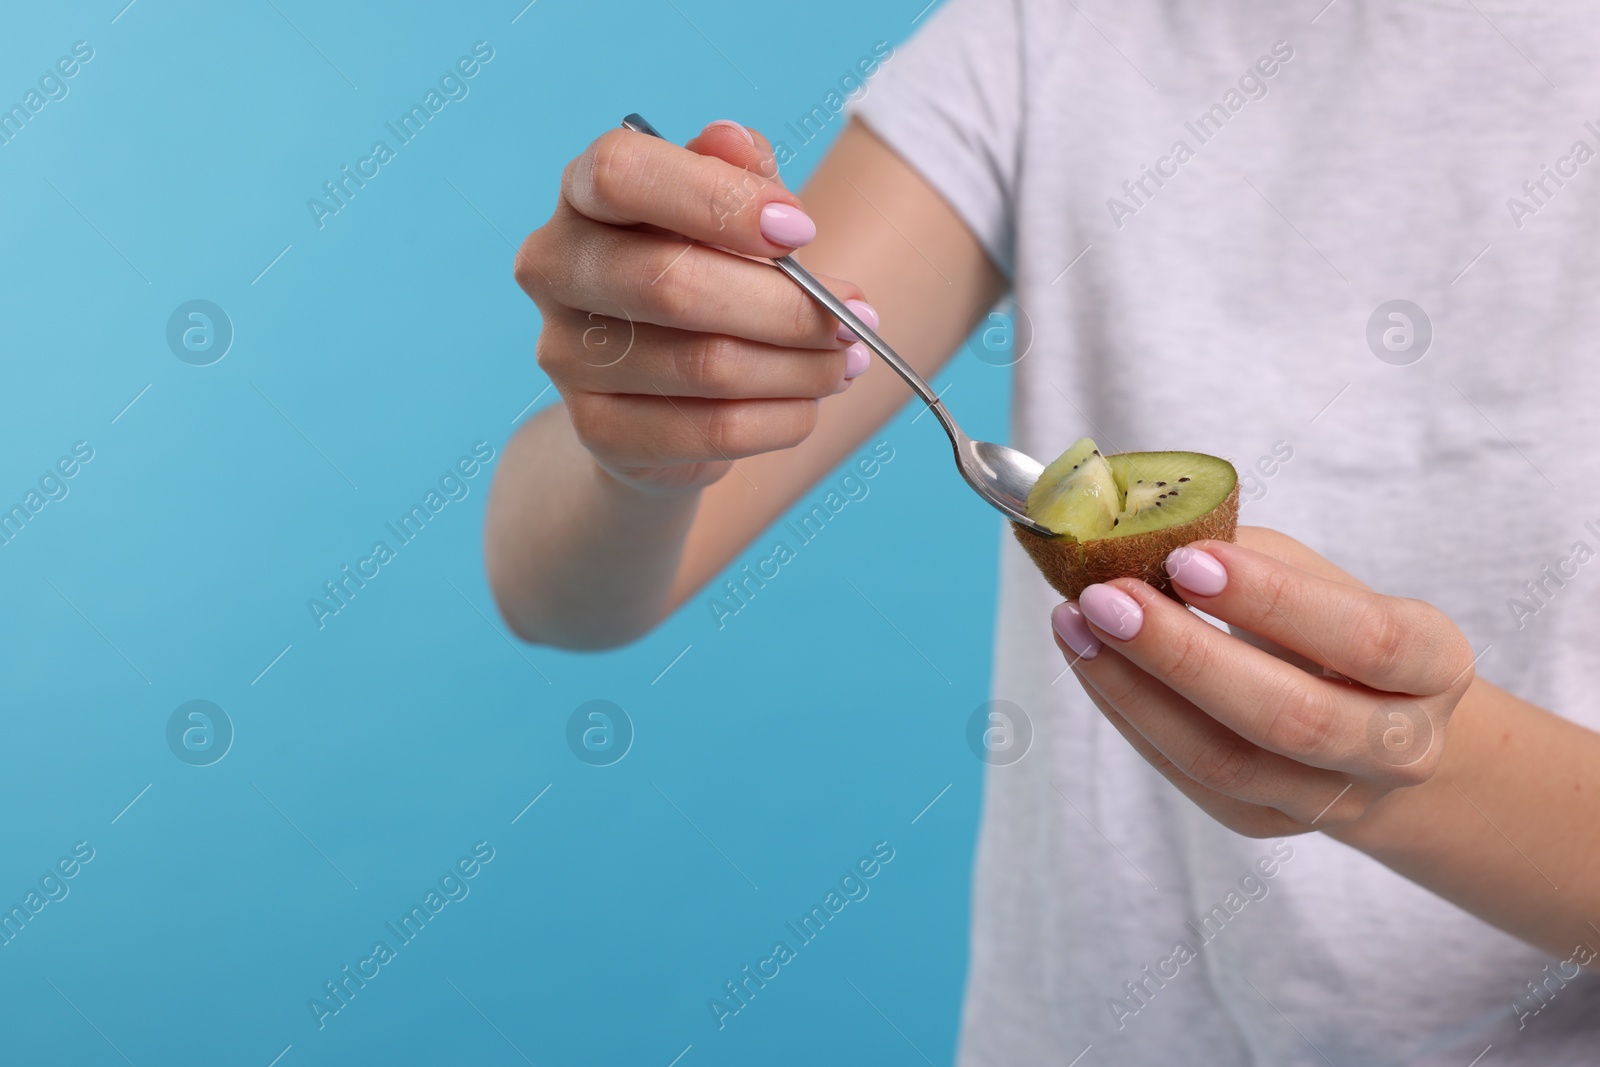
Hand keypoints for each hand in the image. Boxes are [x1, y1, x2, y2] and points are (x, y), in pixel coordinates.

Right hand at [513, 119, 876, 494]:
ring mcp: (566, 356)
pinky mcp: (599, 431)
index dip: (719, 199)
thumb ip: (737, 174)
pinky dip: (782, 418)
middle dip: (788, 305)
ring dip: (800, 367)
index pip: (623, 174)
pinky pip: (712, 430)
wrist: (655, 394)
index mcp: (581, 195)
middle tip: (855, 316)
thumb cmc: (699, 278)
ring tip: (846, 360)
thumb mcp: (725, 215)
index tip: (800, 230)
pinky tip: (810, 401)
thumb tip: (739, 145)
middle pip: (674, 284)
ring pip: (707, 366)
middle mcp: (555, 270)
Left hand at [1050, 527, 1476, 837]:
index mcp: (1434, 665)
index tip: (1186, 557)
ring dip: (1136, 689)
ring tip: (1076, 624)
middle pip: (1289, 716)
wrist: (1370, 726)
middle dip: (1184, 654)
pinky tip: (1089, 661)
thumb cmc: (1331, 629)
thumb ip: (1246, 556)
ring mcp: (1336, 799)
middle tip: (1105, 595)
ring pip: (1226, 760)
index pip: (1365, 638)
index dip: (1272, 598)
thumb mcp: (1318, 580)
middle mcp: (1401, 747)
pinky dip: (1130, 716)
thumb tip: (1135, 530)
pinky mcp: (1269, 823)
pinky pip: (1189, 778)